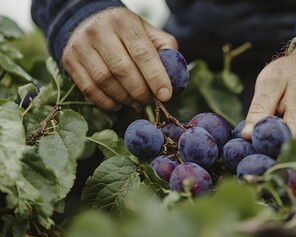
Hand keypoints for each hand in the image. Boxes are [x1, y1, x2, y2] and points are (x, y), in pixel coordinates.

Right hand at [62, 7, 177, 110]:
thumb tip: (174, 77)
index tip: (165, 95)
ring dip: (125, 99)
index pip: (142, 52)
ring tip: (137, 103)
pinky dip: (107, 103)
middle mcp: (99, 31)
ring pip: (104, 81)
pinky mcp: (69, 61)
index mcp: (124, 22)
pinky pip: (89, 89)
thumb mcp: (148, 32)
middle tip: (150, 101)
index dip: (156, 77)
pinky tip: (119, 104)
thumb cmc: (126, 32)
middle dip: (140, 91)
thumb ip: (165, 50)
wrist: (88, 22)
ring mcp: (81, 46)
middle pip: (122, 69)